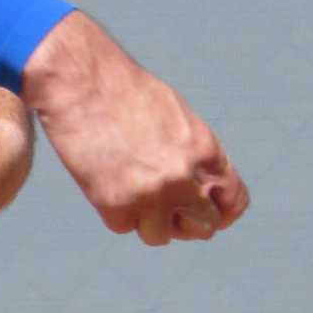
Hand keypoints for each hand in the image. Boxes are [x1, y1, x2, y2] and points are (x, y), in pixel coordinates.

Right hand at [22, 12, 249, 245]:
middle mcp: (184, 178)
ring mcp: (152, 196)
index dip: (219, 209)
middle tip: (157, 201)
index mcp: (204, 151)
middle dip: (182, 218)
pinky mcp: (117, 207)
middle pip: (203, 226)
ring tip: (122, 181)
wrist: (78, 78)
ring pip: (160, 235)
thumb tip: (202, 186)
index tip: (201, 209)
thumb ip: (194, 152)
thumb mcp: (175, 112)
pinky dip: (112, 208)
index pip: (234, 201)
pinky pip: (123, 226)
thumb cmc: (121, 87)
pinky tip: (101, 175)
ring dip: (143, 217)